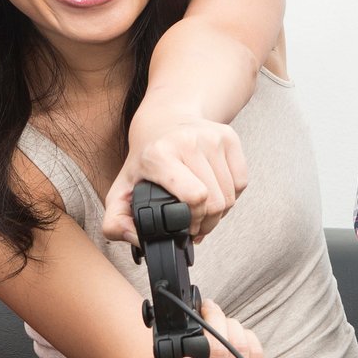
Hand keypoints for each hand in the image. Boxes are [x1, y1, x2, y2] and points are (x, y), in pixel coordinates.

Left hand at [103, 115, 248, 242]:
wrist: (164, 119)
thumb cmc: (146, 157)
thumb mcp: (122, 188)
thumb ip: (115, 221)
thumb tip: (136, 238)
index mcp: (160, 155)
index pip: (195, 197)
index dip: (194, 220)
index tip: (184, 226)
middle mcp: (188, 142)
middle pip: (216, 201)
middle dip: (207, 223)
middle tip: (195, 225)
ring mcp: (212, 137)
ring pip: (231, 195)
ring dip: (220, 213)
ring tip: (204, 211)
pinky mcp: (229, 137)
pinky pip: (241, 182)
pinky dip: (232, 196)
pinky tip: (215, 194)